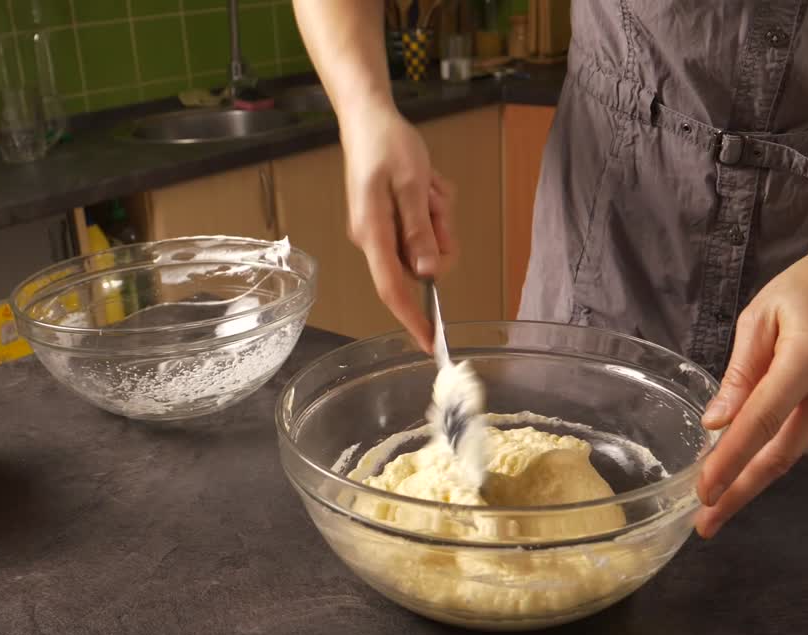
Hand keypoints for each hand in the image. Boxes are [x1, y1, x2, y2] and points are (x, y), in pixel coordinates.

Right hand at [341, 107, 456, 350]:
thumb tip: (429, 273)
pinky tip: (424, 183)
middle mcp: (372, 239)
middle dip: (439, 233)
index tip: (432, 343)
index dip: (413, 319)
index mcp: (372, 233)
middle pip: (420, 263)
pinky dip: (431, 208)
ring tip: (426, 184)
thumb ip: (420, 231)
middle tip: (433, 197)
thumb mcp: (413, 186)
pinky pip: (422, 227)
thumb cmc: (387, 146)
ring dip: (436, 216)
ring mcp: (380, 231)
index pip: (393, 289)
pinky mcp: (388, 220)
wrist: (368, 118)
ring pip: (426, 243)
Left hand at [695, 235, 807, 537]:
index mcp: (807, 359)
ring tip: (718, 489)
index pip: (762, 421)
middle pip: (783, 453)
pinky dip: (780, 428)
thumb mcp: (759, 317)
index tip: (704, 492)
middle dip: (741, 492)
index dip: (731, 460)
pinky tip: (777, 400)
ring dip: (754, 468)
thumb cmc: (803, 289)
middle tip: (707, 524)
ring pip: (794, 444)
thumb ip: (740, 372)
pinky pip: (807, 423)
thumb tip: (716, 423)